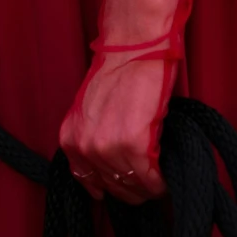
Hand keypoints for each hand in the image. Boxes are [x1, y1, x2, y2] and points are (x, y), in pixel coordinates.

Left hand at [58, 48, 173, 203]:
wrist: (134, 47)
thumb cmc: (120, 74)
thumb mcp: (92, 113)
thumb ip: (95, 140)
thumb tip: (115, 170)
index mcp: (70, 139)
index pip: (91, 182)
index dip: (115, 184)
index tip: (129, 181)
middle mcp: (85, 147)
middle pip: (114, 188)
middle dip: (134, 187)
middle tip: (150, 177)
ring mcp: (107, 148)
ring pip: (134, 188)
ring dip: (149, 185)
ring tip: (159, 174)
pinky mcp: (134, 146)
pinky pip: (151, 180)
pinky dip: (161, 181)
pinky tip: (166, 173)